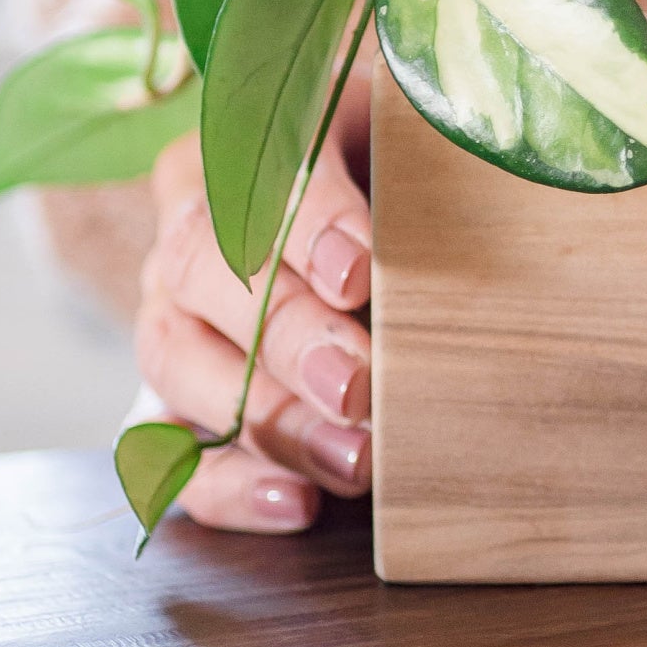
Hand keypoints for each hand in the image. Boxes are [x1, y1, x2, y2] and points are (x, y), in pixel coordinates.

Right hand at [134, 68, 373, 531]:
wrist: (366, 234)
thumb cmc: (393, 177)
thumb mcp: (405, 142)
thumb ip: (417, 164)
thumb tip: (478, 202)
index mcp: (235, 144)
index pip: (253, 169)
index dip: (304, 223)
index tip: (359, 271)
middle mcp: (185, 231)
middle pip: (206, 273)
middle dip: (286, 335)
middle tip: (358, 382)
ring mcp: (167, 318)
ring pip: (178, 363)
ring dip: (270, 417)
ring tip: (354, 456)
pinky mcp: (171, 402)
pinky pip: (171, 454)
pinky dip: (229, 487)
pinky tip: (297, 504)